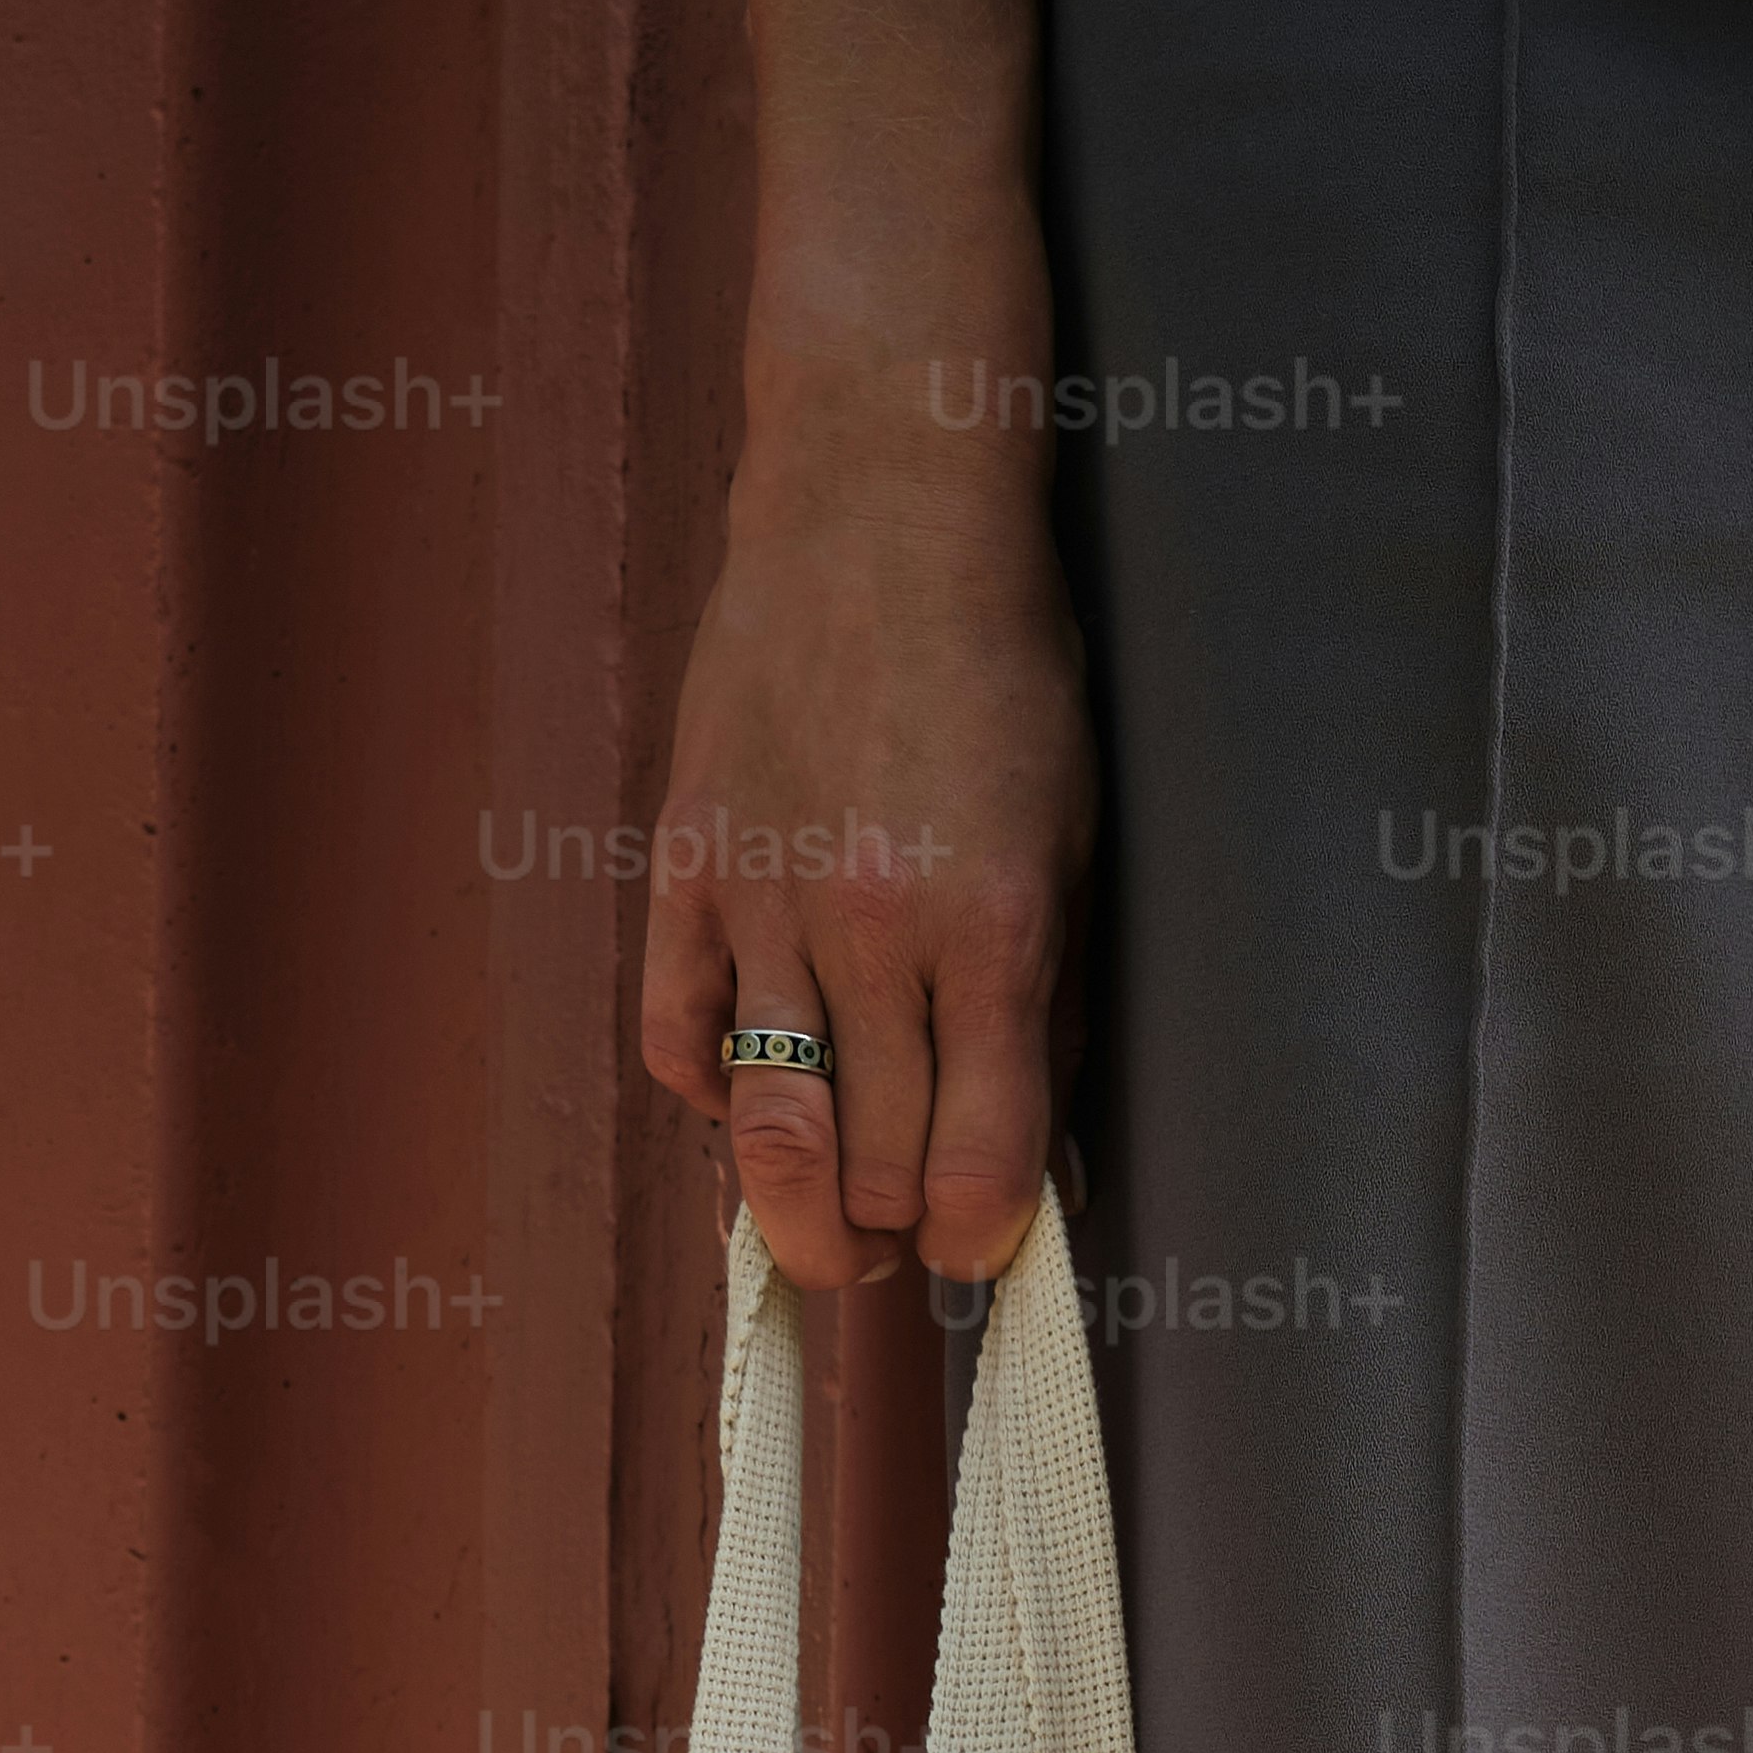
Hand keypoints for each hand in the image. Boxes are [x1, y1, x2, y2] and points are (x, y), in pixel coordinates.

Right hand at [642, 435, 1092, 1292]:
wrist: (880, 504)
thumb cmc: (1002, 667)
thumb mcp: (1074, 839)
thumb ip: (1053, 1009)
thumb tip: (1039, 1163)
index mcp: (994, 928)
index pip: (977, 1167)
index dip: (981, 1242)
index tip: (982, 1248)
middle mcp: (875, 928)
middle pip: (874, 1172)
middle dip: (899, 1232)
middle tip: (909, 1232)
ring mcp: (766, 899)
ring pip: (770, 1136)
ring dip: (805, 1209)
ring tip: (834, 1220)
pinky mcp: (685, 866)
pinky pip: (678, 1042)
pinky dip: (714, 1096)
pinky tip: (756, 1089)